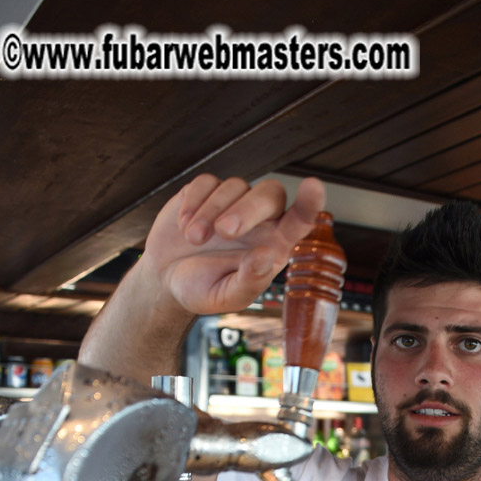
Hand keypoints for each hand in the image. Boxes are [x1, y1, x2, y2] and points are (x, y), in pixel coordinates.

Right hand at [141, 173, 325, 316]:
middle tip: (224, 232)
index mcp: (273, 246)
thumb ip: (248, 281)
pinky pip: (206, 183)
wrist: (166, 279)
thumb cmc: (202, 288)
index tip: (314, 187)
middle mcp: (259, 220)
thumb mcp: (225, 297)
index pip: (300, 220)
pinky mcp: (206, 190)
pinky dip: (193, 204)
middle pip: (269, 194)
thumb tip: (266, 255)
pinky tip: (184, 226)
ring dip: (211, 212)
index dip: (309, 203)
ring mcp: (233, 202)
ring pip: (235, 186)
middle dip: (248, 209)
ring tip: (194, 240)